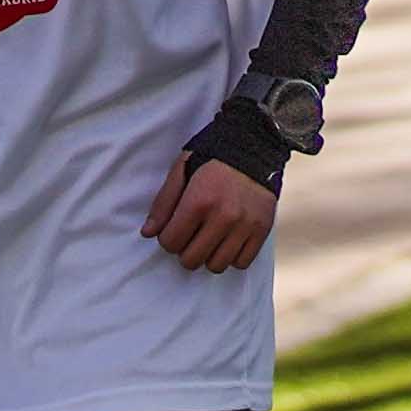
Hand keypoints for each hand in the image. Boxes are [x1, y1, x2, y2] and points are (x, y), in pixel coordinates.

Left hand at [141, 149, 278, 274]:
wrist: (255, 144)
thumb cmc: (213, 155)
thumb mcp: (181, 169)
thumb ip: (163, 203)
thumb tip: (148, 233)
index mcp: (199, 200)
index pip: (171, 243)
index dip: (167, 238)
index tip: (174, 228)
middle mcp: (224, 216)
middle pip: (192, 260)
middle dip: (184, 250)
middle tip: (190, 235)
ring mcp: (245, 225)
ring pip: (217, 265)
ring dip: (208, 256)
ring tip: (209, 238)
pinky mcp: (262, 230)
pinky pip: (242, 263)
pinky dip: (231, 257)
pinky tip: (227, 240)